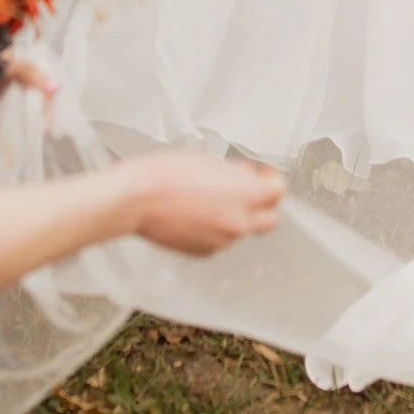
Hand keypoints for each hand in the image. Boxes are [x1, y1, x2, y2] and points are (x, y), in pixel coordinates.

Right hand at [127, 148, 284, 254]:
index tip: (261, 174)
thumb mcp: (208, 161)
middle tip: (247, 191)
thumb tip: (246, 177)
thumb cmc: (166, 174)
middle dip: (263, 205)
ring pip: (242, 229)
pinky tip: (194, 214)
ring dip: (234, 216)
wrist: (135, 200)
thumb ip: (234, 174)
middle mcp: (239, 222)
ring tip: (207, 200)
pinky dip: (214, 229)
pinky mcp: (203, 252)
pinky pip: (220, 240)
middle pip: (270, 220)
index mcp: (245, 194)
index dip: (270, 179)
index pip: (278, 191)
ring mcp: (222, 241)